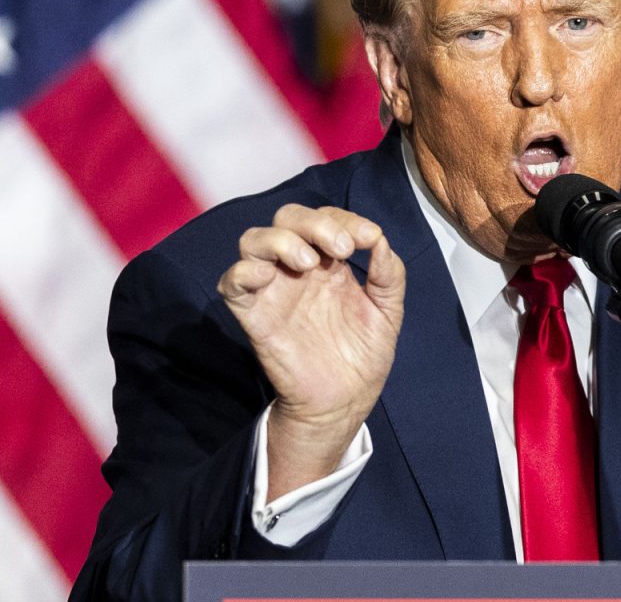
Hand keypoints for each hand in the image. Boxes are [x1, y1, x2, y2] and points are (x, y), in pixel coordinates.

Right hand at [217, 204, 404, 498]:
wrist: (345, 401)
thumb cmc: (363, 355)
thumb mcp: (387, 311)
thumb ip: (389, 275)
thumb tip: (380, 240)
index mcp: (327, 261)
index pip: (324, 219)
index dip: (344, 219)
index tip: (368, 240)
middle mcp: (296, 268)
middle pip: (286, 219)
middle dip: (313, 223)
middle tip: (342, 249)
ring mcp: (272, 289)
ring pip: (253, 241)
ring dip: (279, 241)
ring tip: (308, 262)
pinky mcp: (253, 315)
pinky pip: (231, 283)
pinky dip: (242, 272)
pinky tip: (267, 278)